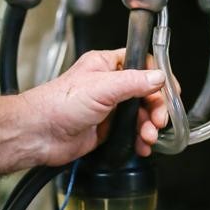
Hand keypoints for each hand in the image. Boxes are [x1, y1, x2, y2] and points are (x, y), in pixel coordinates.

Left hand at [22, 49, 169, 166]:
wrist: (39, 134)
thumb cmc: (58, 104)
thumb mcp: (101, 87)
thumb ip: (133, 82)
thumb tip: (158, 77)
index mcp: (106, 65)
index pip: (142, 64)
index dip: (158, 77)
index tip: (170, 91)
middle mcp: (109, 84)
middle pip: (146, 92)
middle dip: (156, 107)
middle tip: (158, 120)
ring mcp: (109, 107)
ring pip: (141, 114)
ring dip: (149, 126)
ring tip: (148, 137)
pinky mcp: (107, 128)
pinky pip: (131, 132)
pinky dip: (140, 139)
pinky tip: (142, 146)